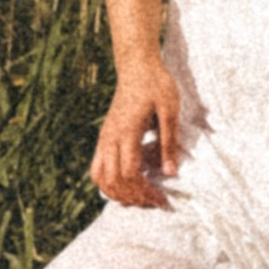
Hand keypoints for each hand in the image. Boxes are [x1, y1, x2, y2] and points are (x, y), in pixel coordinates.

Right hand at [92, 56, 182, 208]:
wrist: (136, 66)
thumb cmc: (156, 84)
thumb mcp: (170, 109)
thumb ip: (169, 142)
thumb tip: (171, 173)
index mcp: (127, 132)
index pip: (129, 173)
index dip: (144, 192)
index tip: (162, 200)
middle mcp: (110, 138)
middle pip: (113, 181)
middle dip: (133, 197)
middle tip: (154, 202)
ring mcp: (104, 138)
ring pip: (100, 178)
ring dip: (118, 194)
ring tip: (139, 198)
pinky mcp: (104, 137)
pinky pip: (97, 168)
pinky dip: (107, 184)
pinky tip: (125, 187)